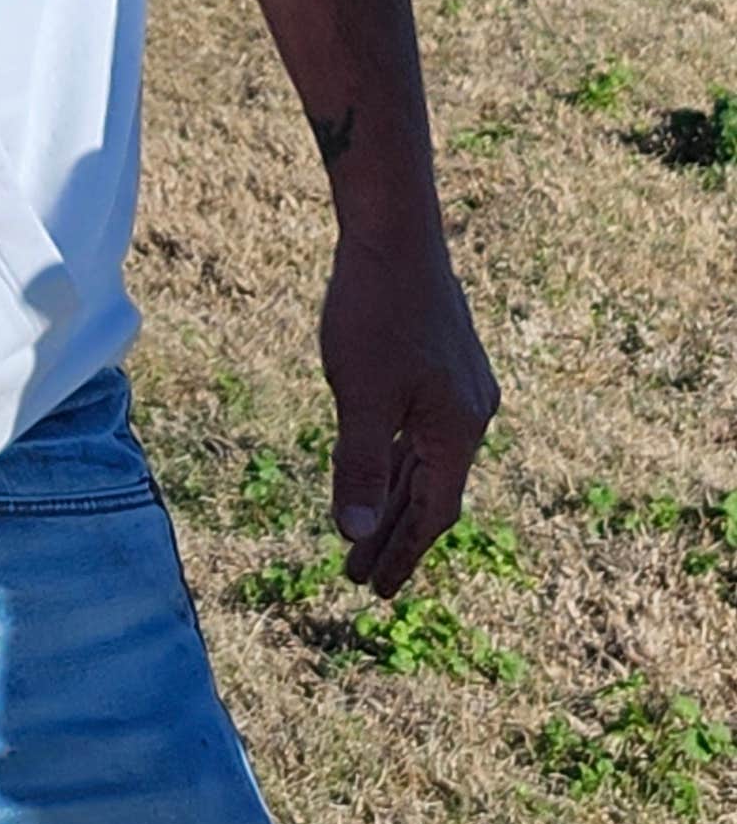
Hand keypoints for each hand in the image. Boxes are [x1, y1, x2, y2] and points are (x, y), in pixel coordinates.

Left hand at [317, 223, 499, 596]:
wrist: (394, 234)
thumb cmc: (374, 312)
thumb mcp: (360, 397)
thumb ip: (357, 467)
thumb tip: (353, 532)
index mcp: (458, 431)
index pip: (433, 513)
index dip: (401, 553)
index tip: (373, 588)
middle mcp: (470, 415)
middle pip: (430, 493)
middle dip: (392, 535)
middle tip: (357, 575)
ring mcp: (458, 391)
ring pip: (422, 463)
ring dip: (390, 500)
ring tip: (358, 537)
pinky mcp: (441, 369)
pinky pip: (419, 433)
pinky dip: (395, 462)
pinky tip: (373, 474)